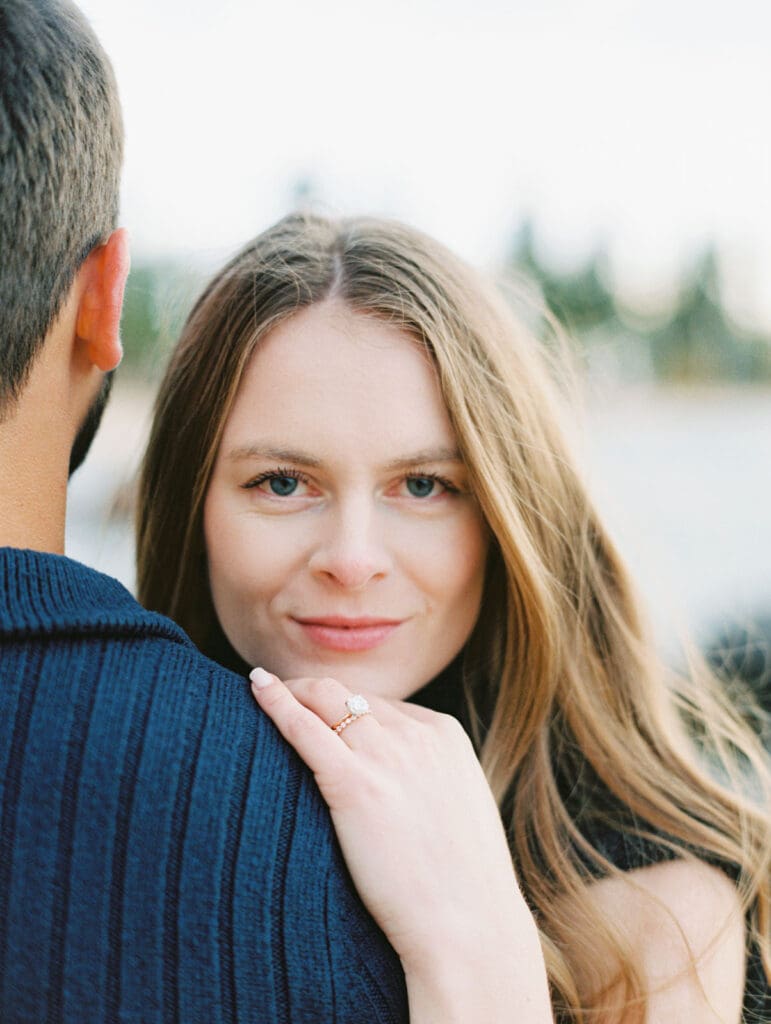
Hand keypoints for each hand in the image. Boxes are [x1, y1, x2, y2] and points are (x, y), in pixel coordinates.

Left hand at [250, 668, 550, 1021]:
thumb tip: (395, 784)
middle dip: (314, 691)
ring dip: (292, 690)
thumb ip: (427, 780)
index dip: (347, 711)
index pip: (383, 705)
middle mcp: (417, 734)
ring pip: (327, 697)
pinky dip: (276, 702)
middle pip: (352, 694)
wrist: (469, 927)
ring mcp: (387, 755)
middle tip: (281, 696)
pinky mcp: (354, 783)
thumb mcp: (456, 809)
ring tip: (264, 691)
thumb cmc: (462, 886)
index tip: (320, 718)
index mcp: (445, 735)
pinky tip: (255, 688)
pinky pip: (305, 727)